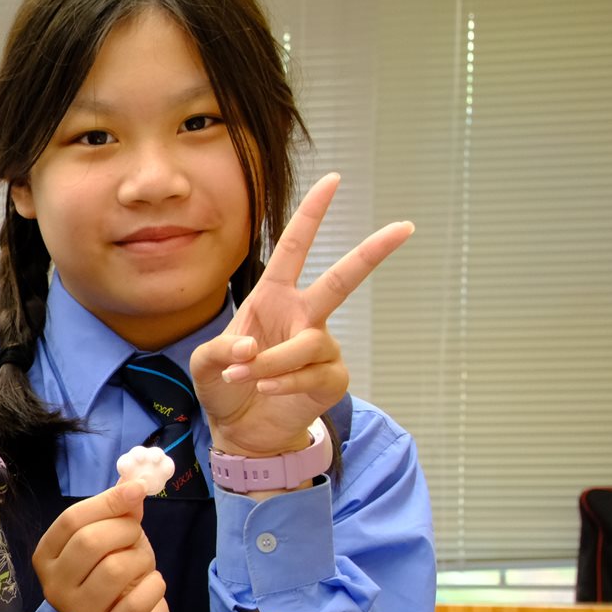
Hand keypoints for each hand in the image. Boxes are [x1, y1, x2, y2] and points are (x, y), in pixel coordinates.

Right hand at [34, 481, 169, 611]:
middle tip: (137, 535)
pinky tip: (150, 587)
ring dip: (142, 559)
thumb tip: (133, 483)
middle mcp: (54, 587)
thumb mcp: (113, 539)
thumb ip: (119, 511)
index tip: (137, 489)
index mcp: (47, 556)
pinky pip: (139, 598)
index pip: (71, 520)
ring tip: (142, 565)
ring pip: (116, 569)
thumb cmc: (116, 575)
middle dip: (125, 530)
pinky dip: (155, 585)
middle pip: (90, 542)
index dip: (108, 501)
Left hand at [192, 174, 413, 457]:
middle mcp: (304, 317)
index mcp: (273, 298)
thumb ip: (220, 351)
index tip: (333, 180)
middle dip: (372, 253)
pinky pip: (310, 375)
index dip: (311, 214)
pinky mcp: (331, 378)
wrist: (242, 432)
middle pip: (343, 280)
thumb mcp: (207, 365)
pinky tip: (266, 391)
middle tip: (404, 227)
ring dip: (270, 363)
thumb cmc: (226, 388)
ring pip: (305, 345)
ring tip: (244, 378)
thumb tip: (251, 347)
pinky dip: (282, 383)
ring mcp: (321, 347)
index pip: (295, 249)